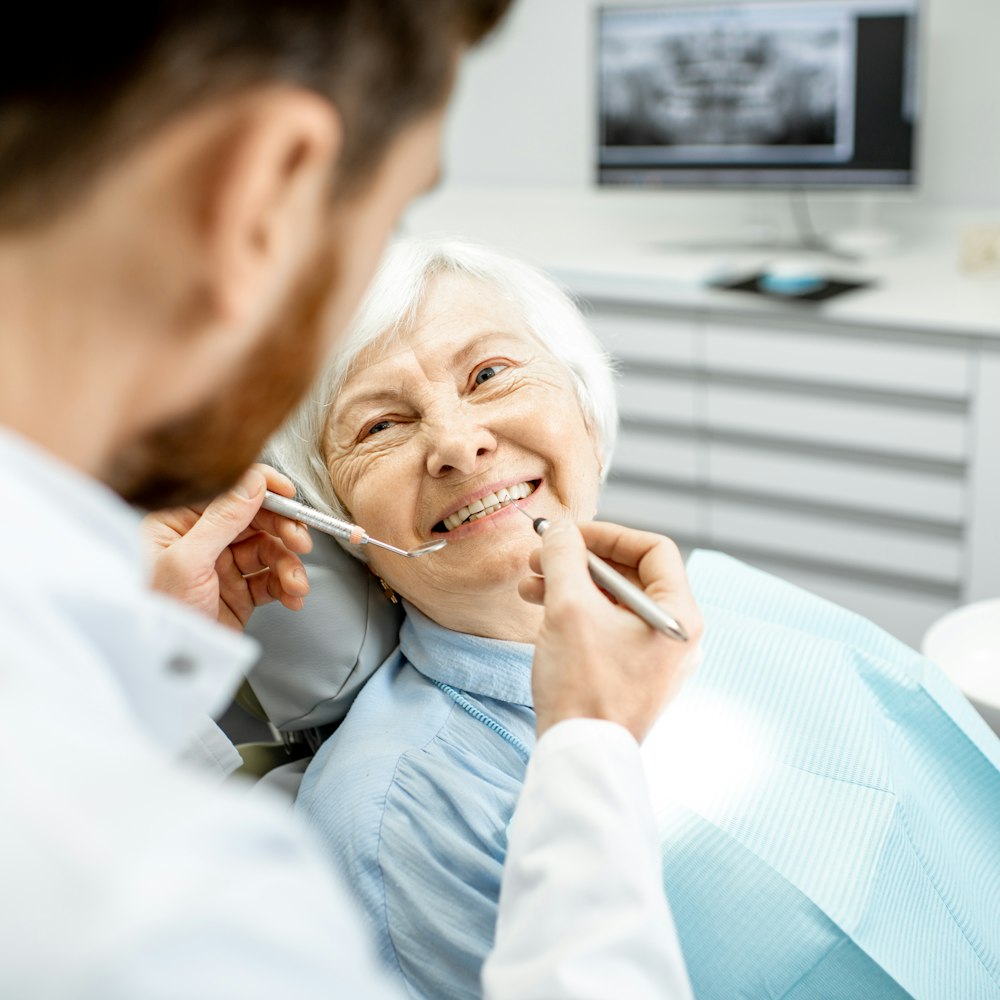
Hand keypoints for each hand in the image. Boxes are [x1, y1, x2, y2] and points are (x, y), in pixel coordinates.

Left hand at [142, 464, 313, 630]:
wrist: (166, 666)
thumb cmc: (160, 616)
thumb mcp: (189, 561)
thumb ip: (222, 519)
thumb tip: (253, 482)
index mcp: (178, 522)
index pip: (228, 492)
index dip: (263, 489)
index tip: (289, 495)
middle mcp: (202, 540)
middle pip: (256, 520)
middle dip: (283, 531)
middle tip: (301, 543)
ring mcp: (221, 566)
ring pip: (269, 551)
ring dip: (289, 566)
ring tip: (296, 584)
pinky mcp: (238, 592)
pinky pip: (270, 580)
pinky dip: (286, 587)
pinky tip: (292, 596)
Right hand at [519, 521, 702, 742]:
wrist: (579, 754)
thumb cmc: (583, 684)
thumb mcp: (569, 607)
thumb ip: (564, 557)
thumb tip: (559, 530)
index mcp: (679, 615)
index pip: (654, 549)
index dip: (608, 534)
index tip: (570, 534)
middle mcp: (676, 635)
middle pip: (631, 575)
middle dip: (580, 560)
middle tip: (540, 556)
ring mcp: (656, 657)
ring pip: (613, 602)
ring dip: (571, 585)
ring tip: (529, 584)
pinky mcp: (633, 674)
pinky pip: (608, 628)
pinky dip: (577, 613)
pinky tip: (540, 608)